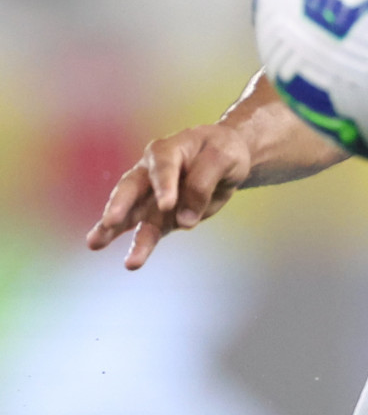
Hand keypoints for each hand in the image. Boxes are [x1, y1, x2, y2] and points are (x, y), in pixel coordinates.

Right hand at [85, 124, 254, 268]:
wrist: (226, 160)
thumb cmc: (222, 152)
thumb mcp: (222, 159)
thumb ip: (203, 184)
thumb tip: (185, 221)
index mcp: (166, 151)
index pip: (162, 169)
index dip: (164, 186)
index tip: (167, 206)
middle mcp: (150, 174)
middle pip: (130, 189)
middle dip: (119, 205)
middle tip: (110, 221)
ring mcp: (152, 197)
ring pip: (132, 214)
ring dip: (114, 230)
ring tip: (94, 244)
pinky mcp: (162, 217)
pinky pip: (149, 232)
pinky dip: (140, 247)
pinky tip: (130, 262)